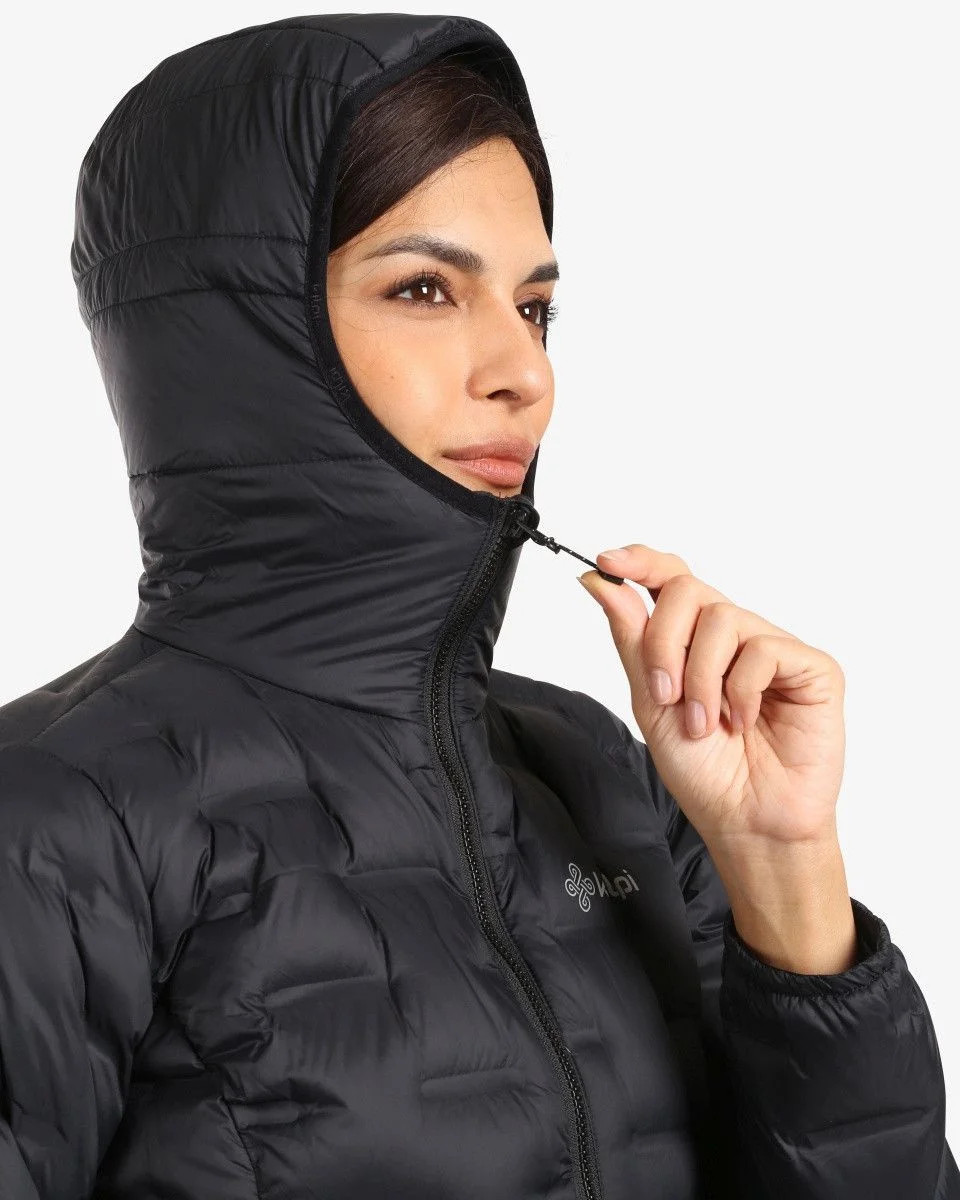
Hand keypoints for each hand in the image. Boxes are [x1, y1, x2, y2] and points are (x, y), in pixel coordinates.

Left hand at [577, 545, 846, 852]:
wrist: (746, 822)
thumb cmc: (705, 772)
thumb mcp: (651, 702)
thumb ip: (632, 639)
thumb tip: (602, 582)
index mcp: (695, 641)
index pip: (671, 578)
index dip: (640, 562)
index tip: (606, 562)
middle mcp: (735, 636)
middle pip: (687, 589)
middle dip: (663, 642)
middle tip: (666, 693)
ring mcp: (774, 648)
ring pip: (722, 617)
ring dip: (701, 678)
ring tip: (707, 723)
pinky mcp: (812, 667)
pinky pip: (763, 649)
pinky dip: (741, 690)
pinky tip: (745, 721)